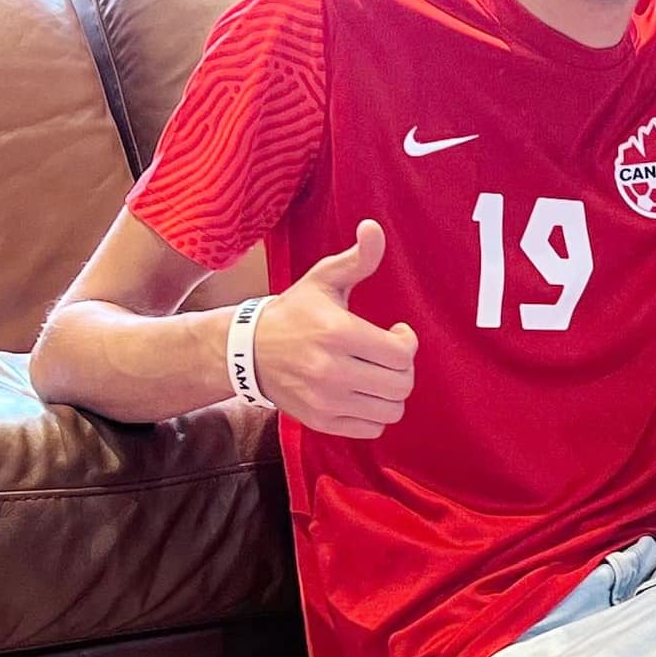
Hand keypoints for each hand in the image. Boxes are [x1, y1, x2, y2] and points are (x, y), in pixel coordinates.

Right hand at [255, 221, 417, 437]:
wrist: (248, 351)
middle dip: (402, 369)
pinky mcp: (321, 421)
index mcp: (338, 332)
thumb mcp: (323, 280)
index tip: (396, 333)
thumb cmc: (295, 313)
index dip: (407, 342)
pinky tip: (362, 394)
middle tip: (388, 356)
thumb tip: (374, 228)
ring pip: (390, 410)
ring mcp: (326, 400)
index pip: (401, 353)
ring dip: (390, 393)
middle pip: (401, 385)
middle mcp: (332, 370)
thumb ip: (357, 259)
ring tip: (377, 376)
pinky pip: (370, 429)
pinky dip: (374, 414)